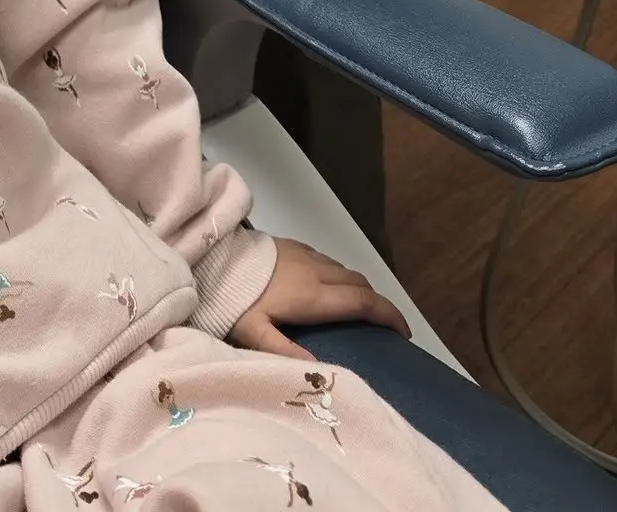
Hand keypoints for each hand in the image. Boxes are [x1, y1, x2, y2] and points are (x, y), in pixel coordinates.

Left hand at [228, 237, 410, 358]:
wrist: (213, 257)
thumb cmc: (233, 299)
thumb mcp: (254, 333)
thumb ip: (286, 353)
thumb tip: (320, 372)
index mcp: (313, 295)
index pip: (363, 302)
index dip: (389, 315)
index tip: (404, 333)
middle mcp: (317, 271)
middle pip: (360, 284)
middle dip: (377, 304)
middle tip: (382, 328)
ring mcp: (306, 254)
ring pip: (344, 270)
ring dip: (358, 289)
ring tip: (358, 311)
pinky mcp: (293, 245)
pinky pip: (328, 260)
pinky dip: (340, 276)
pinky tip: (329, 287)